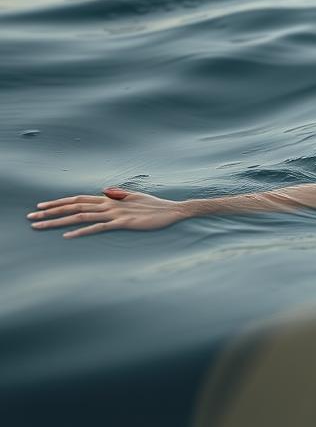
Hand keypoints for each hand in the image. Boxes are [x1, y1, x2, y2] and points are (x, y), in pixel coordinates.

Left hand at [27, 186, 187, 237]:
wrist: (173, 210)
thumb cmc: (155, 206)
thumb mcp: (134, 197)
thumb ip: (118, 194)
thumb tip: (103, 191)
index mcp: (110, 198)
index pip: (78, 198)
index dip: (59, 202)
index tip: (41, 206)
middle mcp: (109, 204)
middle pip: (74, 206)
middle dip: (51, 212)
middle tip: (31, 217)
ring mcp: (115, 213)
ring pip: (81, 216)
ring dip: (59, 221)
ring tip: (41, 226)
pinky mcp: (124, 223)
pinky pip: (98, 227)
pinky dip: (82, 231)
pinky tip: (68, 235)